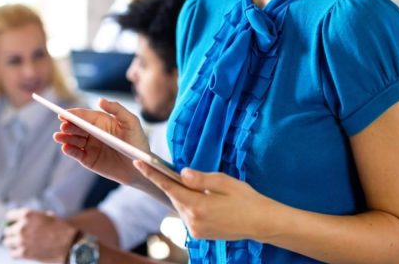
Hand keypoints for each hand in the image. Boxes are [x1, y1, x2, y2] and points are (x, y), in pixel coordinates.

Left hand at [2, 209, 77, 262]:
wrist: (69, 243)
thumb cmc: (61, 228)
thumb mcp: (47, 215)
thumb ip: (34, 217)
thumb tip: (22, 220)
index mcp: (27, 214)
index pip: (9, 216)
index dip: (12, 220)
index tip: (13, 224)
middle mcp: (21, 226)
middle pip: (7, 230)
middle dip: (12, 233)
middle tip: (17, 235)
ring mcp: (21, 240)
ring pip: (7, 242)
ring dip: (12, 243)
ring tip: (19, 244)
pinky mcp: (23, 253)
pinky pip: (12, 253)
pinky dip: (16, 252)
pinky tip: (22, 251)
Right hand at [54, 98, 148, 185]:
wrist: (141, 167)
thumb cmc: (137, 142)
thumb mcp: (131, 122)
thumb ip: (117, 109)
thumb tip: (99, 100)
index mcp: (101, 121)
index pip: (84, 115)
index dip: (73, 114)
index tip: (63, 113)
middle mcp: (93, 132)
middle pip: (76, 127)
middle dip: (68, 125)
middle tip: (63, 126)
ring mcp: (90, 146)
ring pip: (73, 139)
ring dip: (65, 137)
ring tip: (59, 136)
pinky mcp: (88, 159)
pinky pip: (76, 154)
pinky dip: (69, 150)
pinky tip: (65, 147)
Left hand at [134, 161, 271, 241]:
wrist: (261, 223)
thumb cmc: (245, 199)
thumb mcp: (224, 182)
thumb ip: (200, 178)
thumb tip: (181, 173)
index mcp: (198, 206)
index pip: (168, 187)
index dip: (152, 174)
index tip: (138, 163)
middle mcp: (193, 220)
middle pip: (174, 197)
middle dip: (171, 183)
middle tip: (168, 170)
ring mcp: (195, 230)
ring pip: (180, 206)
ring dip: (183, 195)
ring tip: (195, 186)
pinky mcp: (199, 234)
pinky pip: (187, 215)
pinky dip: (189, 204)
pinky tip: (200, 198)